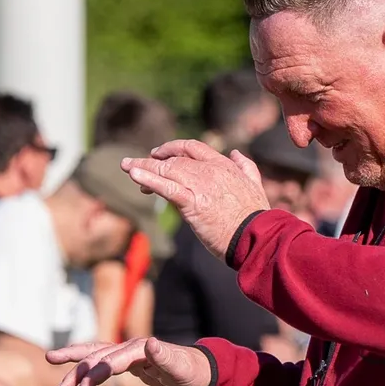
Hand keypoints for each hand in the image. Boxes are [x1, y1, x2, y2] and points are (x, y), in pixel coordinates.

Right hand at [47, 338, 213, 385]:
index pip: (114, 359)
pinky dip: (85, 371)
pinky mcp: (124, 363)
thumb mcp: (181, 368)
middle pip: (97, 356)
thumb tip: (151, 343)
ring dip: (76, 373)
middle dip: (77, 371)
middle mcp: (129, 348)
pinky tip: (75, 380)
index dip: (98, 372)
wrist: (197, 372)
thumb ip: (165, 356)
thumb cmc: (191, 371)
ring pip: (94, 360)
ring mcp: (125, 355)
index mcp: (140, 348)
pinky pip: (99, 365)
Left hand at [123, 139, 269, 260]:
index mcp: (224, 165)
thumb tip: (235, 153)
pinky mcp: (193, 203)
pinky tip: (134, 175)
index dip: (172, 148)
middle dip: (151, 161)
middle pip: (174, 159)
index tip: (158, 154)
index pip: (193, 148)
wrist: (259, 237)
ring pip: (167, 170)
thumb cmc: (256, 217)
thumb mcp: (255, 185)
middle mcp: (211, 170)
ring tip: (126, 166)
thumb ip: (246, 167)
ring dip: (143, 167)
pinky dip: (148, 179)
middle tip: (132, 164)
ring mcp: (201, 185)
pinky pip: (166, 187)